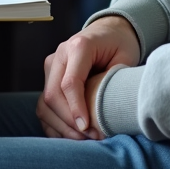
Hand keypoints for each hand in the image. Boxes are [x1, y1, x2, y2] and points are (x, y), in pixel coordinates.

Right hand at [37, 15, 139, 139]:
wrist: (109, 31)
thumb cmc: (119, 44)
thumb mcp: (125, 56)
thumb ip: (115, 79)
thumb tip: (107, 110)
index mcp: (78, 46)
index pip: (70, 83)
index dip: (76, 109)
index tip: (87, 128)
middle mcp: (59, 55)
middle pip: (53, 95)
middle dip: (69, 121)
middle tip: (91, 136)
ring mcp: (51, 66)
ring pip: (44, 104)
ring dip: (61, 126)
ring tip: (84, 138)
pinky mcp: (48, 78)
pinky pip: (44, 106)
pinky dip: (55, 124)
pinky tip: (72, 134)